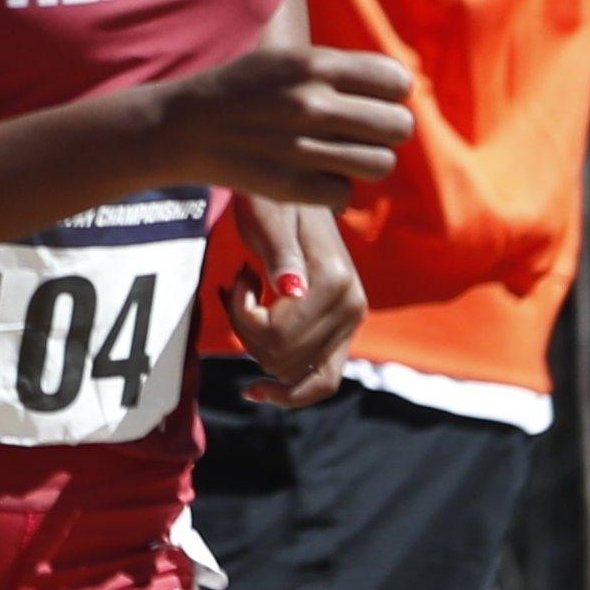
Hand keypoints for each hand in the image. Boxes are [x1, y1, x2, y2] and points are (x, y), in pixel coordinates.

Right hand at [140, 47, 414, 208]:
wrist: (183, 127)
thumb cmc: (239, 89)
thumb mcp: (284, 59)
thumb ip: (338, 68)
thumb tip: (398, 87)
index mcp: (314, 64)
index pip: (397, 81)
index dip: (391, 93)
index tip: (372, 99)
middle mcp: (313, 103)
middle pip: (399, 126)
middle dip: (385, 130)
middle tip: (359, 132)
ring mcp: (303, 147)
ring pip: (381, 163)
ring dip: (365, 161)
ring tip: (339, 155)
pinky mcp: (291, 186)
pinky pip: (346, 194)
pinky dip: (333, 189)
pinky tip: (311, 175)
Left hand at [225, 197, 363, 406]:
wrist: (300, 195)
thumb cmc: (274, 202)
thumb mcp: (271, 218)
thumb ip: (282, 254)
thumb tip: (289, 290)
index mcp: (335, 280)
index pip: (277, 331)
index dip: (242, 312)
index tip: (239, 275)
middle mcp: (351, 307)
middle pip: (281, 356)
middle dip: (246, 329)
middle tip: (240, 288)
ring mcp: (350, 324)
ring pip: (289, 370)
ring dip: (256, 345)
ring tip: (250, 303)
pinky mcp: (342, 335)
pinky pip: (321, 383)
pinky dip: (289, 393)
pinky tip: (257, 391)